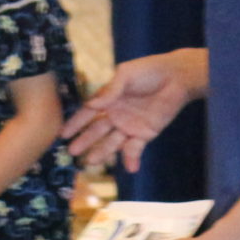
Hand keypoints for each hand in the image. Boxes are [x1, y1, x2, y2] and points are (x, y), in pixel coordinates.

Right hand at [61, 48, 207, 172]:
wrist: (176, 78)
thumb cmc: (149, 71)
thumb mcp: (126, 75)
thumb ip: (110, 91)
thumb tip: (91, 105)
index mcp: (109, 99)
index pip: (88, 113)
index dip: (75, 123)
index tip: (63, 134)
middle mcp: (116, 114)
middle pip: (97, 131)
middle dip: (85, 141)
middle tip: (72, 152)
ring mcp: (130, 125)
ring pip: (112, 142)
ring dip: (102, 152)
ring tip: (91, 162)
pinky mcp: (145, 133)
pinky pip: (135, 148)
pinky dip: (131, 158)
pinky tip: (130, 167)